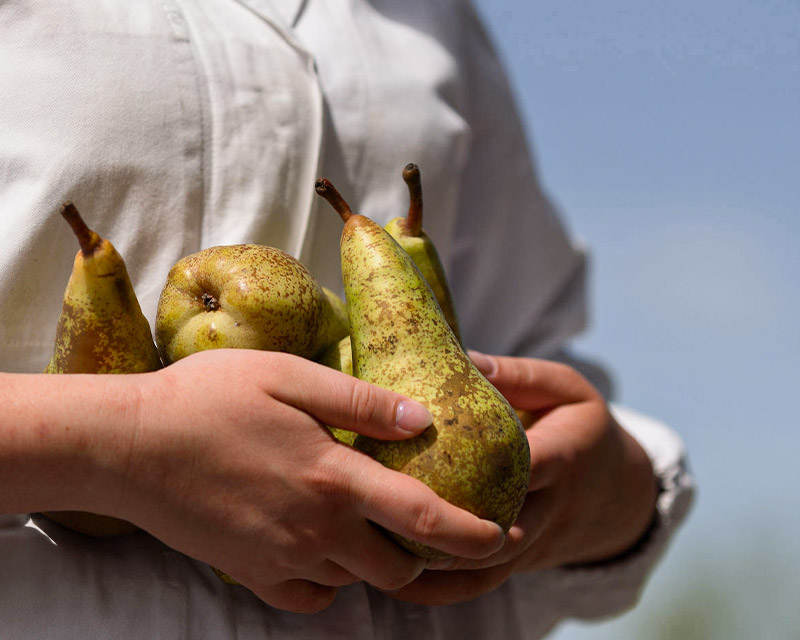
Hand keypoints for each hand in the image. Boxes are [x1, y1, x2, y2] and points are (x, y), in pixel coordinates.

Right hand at [102, 349, 504, 612]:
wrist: (126, 446)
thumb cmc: (207, 397)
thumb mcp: (288, 376)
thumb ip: (360, 400)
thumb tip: (423, 418)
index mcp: (332, 478)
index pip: (424, 519)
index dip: (472, 534)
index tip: (503, 536)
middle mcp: (314, 529)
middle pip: (397, 567)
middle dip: (431, 557)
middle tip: (442, 531)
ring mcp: (280, 558)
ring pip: (356, 582)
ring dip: (379, 562)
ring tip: (379, 528)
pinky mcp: (249, 573)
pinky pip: (309, 597)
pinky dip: (329, 581)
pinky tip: (326, 548)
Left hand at [384, 352, 656, 605]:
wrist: (621, 494)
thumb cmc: (584, 428)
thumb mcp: (566, 388)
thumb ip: (519, 374)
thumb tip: (467, 358)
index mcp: (562, 458)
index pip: (526, 465)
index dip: (484, 467)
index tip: (427, 457)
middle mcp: (549, 509)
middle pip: (498, 529)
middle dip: (447, 528)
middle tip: (386, 512)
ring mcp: (535, 543)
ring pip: (485, 568)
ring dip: (436, 568)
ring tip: (380, 554)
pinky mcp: (521, 564)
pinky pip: (481, 584)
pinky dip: (441, 589)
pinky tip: (399, 583)